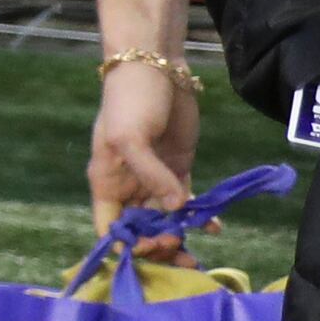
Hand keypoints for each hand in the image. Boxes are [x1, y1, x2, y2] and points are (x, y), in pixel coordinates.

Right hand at [89, 56, 199, 247]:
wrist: (156, 68)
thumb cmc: (130, 101)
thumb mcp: (129, 137)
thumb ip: (150, 175)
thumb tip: (174, 208)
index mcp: (107, 182)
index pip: (109, 226)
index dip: (125, 245)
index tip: (149, 248)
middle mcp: (129, 186)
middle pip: (139, 229)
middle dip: (156, 246)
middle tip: (178, 251)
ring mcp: (156, 177)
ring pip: (164, 220)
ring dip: (178, 237)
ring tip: (196, 252)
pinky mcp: (179, 167)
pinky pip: (188, 200)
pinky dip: (199, 216)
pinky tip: (213, 225)